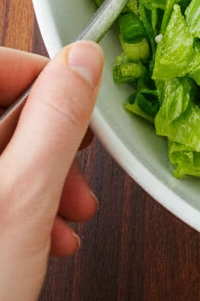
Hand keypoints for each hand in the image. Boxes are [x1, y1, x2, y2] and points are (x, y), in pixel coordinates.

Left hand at [0, 42, 102, 300]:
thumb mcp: (24, 199)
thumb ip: (55, 121)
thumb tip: (81, 63)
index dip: (43, 75)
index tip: (77, 99)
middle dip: (49, 142)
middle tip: (77, 167)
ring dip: (40, 179)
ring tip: (68, 215)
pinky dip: (18, 207)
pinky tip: (43, 237)